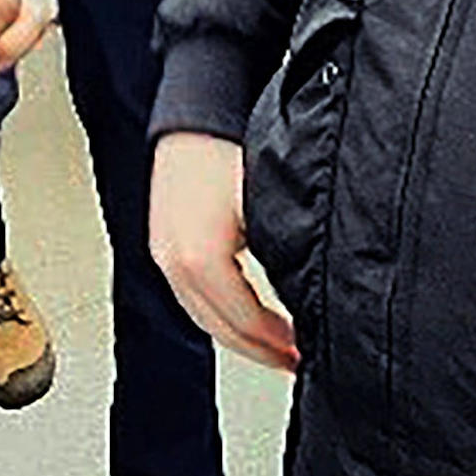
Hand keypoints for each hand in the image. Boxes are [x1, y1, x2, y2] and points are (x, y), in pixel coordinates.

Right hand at [153, 130, 296, 370]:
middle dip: (260, 350)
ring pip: (204, 317)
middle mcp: (175, 262)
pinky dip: (220, 314)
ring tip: (273, 347)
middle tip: (294, 363)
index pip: (245, 320)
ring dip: (240, 336)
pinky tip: (245, 316)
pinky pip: (193, 297)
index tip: (304, 354)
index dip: (279, 344)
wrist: (198, 112)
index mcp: (200, 257)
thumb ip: (284, 256)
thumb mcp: (268, 207)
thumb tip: (312, 300)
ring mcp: (165, 255)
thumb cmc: (232, 148)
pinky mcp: (164, 246)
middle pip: (221, 328)